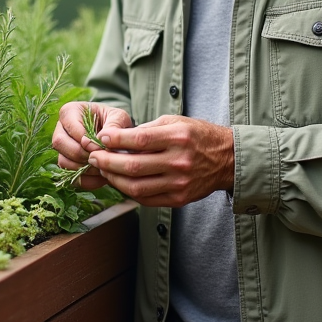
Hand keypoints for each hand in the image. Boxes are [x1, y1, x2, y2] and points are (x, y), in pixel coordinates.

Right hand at [52, 102, 133, 189]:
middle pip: (60, 143)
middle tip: (100, 159)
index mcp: (70, 112)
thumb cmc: (115, 122)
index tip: (101, 147)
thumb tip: (100, 139)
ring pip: (63, 161)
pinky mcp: (67, 165)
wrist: (117, 137)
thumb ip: (113, 124)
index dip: (85, 140)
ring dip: (83, 169)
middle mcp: (61, 129)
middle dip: (81, 154)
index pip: (70, 126)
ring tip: (103, 169)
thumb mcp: (119, 118)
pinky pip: (70, 177)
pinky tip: (102, 178)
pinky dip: (86, 180)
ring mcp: (62, 149)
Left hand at [88, 115, 234, 206]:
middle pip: (133, 167)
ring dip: (114, 180)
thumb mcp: (176, 122)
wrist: (227, 159)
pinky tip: (120, 182)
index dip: (115, 141)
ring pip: (136, 187)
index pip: (138, 141)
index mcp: (178, 138)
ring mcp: (179, 183)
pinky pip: (146, 199)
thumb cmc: (198, 136)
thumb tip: (115, 138)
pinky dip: (129, 192)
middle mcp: (179, 162)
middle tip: (94, 156)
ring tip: (103, 170)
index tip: (101, 138)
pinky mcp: (179, 198)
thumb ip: (147, 130)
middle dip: (107, 162)